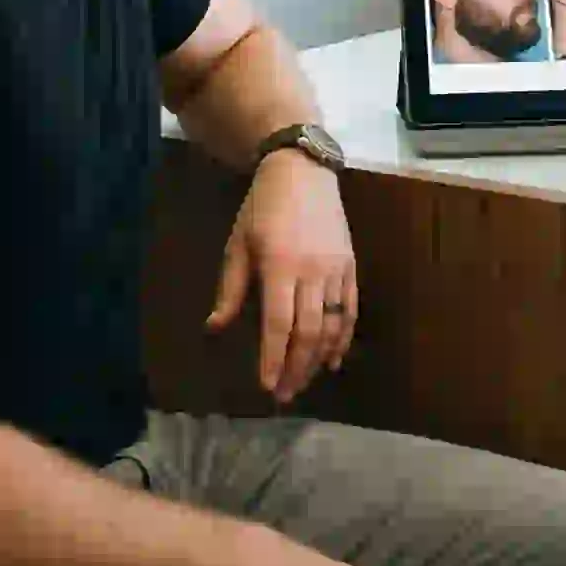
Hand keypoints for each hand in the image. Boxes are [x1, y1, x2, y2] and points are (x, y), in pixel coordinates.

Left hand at [208, 149, 356, 402]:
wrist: (302, 170)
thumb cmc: (261, 208)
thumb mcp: (237, 244)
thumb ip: (230, 289)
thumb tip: (215, 329)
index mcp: (279, 265)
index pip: (278, 324)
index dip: (273, 358)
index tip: (267, 387)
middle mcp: (312, 271)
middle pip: (308, 332)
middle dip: (297, 368)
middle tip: (286, 395)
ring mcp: (336, 269)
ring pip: (332, 325)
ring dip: (319, 359)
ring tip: (305, 381)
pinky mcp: (351, 266)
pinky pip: (350, 309)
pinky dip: (344, 338)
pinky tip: (334, 359)